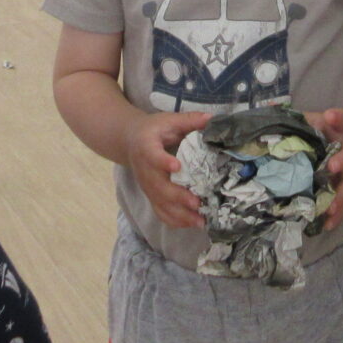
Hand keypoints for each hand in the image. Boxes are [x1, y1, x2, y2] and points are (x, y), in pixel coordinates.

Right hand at [128, 109, 210, 227]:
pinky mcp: (151, 196)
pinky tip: (192, 224)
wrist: (130, 141)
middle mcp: (144, 170)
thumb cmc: (153, 130)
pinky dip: (175, 221)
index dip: (163, 162)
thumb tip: (212, 119)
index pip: (153, 156)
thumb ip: (189, 120)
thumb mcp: (169, 120)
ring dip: (180, 214)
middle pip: (158, 187)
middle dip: (178, 197)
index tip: (177, 166)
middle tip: (197, 203)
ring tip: (200, 221)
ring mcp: (147, 186)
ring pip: (160, 204)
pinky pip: (161, 212)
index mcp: (146, 147)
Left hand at [305, 108, 342, 226]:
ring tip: (330, 208)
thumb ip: (296, 122)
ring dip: (341, 196)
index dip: (337, 117)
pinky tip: (326, 224)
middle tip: (333, 166)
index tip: (329, 115)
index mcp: (341, 128)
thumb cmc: (321, 130)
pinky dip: (336, 215)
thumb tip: (267, 120)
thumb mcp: (311, 121)